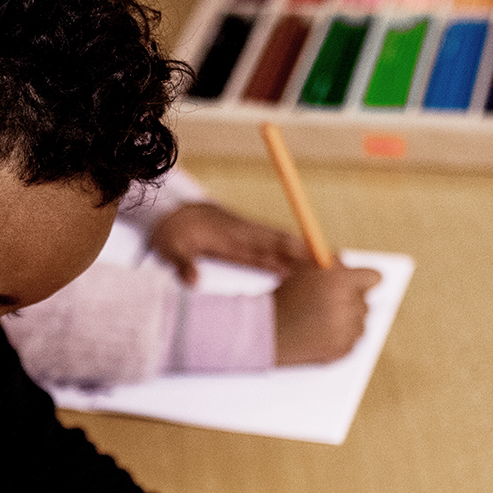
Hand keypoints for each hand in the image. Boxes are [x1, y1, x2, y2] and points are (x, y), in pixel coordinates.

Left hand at [148, 201, 307, 283]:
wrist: (172, 211)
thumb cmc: (172, 234)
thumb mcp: (171, 251)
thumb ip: (183, 266)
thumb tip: (193, 282)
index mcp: (224, 239)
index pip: (256, 252)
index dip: (275, 260)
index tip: (292, 269)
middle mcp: (239, 232)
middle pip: (273, 241)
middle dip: (297, 250)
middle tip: (321, 260)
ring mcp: (243, 229)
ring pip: (274, 236)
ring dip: (296, 245)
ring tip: (320, 256)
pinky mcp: (244, 229)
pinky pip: (269, 235)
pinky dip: (286, 241)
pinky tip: (299, 249)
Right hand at [272, 262, 380, 364]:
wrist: (266, 331)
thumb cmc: (284, 298)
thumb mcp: (304, 269)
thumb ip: (331, 263)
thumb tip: (348, 265)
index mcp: (342, 282)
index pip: (374, 278)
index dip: (362, 279)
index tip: (355, 282)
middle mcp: (350, 307)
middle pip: (365, 301)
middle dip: (350, 300)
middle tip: (329, 302)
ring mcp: (348, 332)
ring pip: (360, 322)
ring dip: (346, 319)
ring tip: (319, 319)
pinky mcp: (344, 350)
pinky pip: (351, 340)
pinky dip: (339, 337)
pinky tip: (318, 333)